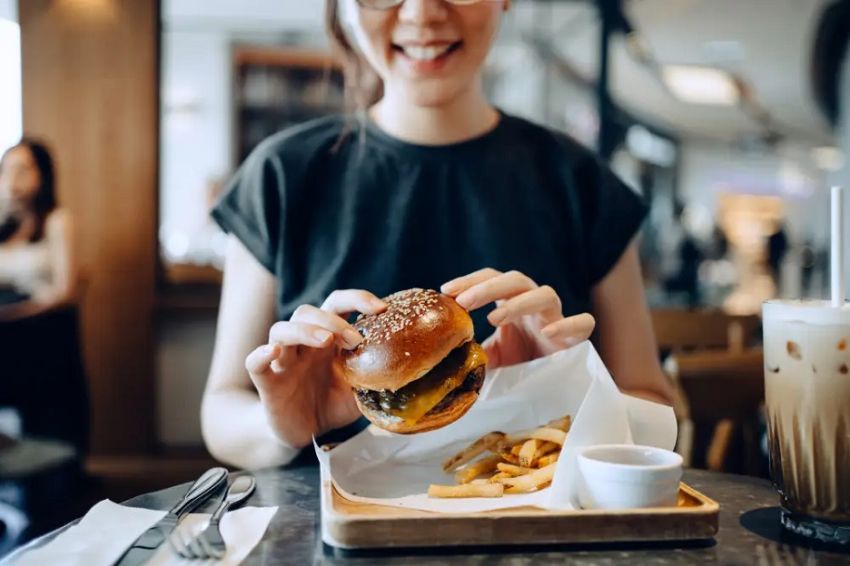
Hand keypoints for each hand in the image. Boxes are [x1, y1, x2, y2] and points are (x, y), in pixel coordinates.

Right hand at [244, 290, 385, 448]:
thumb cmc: (334, 404)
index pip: (337, 304)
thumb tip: (411, 371)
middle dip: (334, 321)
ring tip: (325, 341)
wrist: (308, 433)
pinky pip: (254, 363)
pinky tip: (272, 353)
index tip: (380, 308)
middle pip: (308, 312)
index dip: (356, 298)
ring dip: (304, 330)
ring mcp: (283, 360)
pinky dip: (260, 354)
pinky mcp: (267, 382)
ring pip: (281, 330)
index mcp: (328, 339)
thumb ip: (377, 374)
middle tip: (356, 340)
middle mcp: (304, 344)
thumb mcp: (362, 388)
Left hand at [442, 269, 594, 367]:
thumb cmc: (519, 363)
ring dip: (518, 303)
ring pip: (544, 294)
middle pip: (515, 280)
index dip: (470, 281)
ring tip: (493, 319)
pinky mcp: (576, 337)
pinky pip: (582, 322)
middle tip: (463, 302)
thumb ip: (472, 352)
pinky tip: (547, 332)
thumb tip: (443, 359)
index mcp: (512, 301)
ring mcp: (556, 317)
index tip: (446, 291)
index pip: (491, 278)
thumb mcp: (490, 356)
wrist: (551, 385)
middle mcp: (534, 303)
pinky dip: (567, 324)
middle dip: (487, 288)